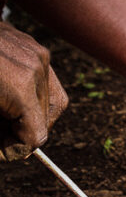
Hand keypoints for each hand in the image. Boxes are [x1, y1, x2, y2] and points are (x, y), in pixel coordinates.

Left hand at [0, 22, 66, 160]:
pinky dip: (27, 94)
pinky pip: (41, 79)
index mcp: (20, 86)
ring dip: (28, 114)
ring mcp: (37, 54)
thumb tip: (5, 148)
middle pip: (46, 119)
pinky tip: (4, 96)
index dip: (14, 150)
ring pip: (50, 100)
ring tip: (2, 117)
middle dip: (22, 133)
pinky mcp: (32, 46)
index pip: (35, 135)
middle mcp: (36, 68)